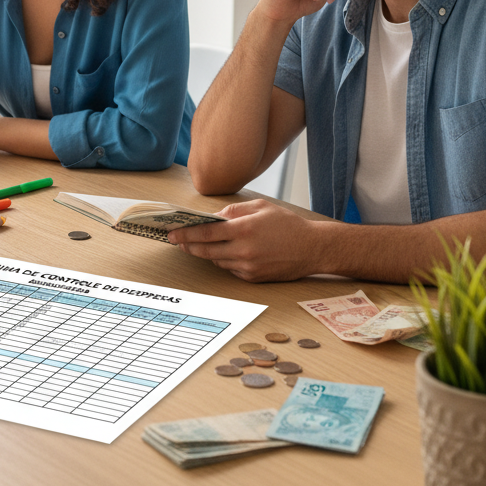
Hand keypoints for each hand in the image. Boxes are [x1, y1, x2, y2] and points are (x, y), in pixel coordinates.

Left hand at [167, 199, 325, 281]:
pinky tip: (224, 251)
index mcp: (244, 229)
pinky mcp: (253, 277)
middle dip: (187, 245)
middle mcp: (244, 250)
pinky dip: (224, 260)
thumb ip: (234, 210)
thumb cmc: (287, 224)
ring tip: (197, 244)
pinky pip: (230, 268)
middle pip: (205, 250)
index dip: (185, 234)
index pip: (205, 233)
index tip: (172, 233)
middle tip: (176, 240)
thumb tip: (213, 217)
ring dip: (205, 252)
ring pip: (216, 260)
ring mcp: (248, 266)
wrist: (313, 249)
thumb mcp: (260, 207)